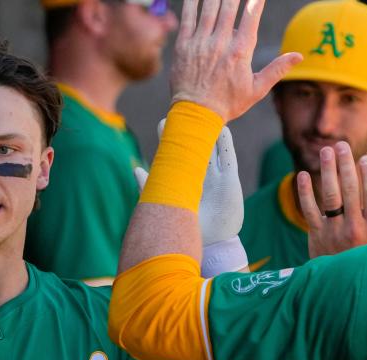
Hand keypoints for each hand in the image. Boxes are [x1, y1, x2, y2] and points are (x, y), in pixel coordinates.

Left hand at [143, 122, 243, 245]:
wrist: (210, 244)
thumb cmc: (186, 228)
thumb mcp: (164, 203)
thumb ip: (150, 186)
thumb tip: (135, 168)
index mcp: (185, 180)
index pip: (178, 154)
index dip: (172, 139)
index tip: (163, 122)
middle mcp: (201, 176)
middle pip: (195, 146)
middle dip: (189, 130)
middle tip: (181, 109)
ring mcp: (216, 177)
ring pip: (212, 148)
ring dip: (209, 132)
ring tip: (203, 113)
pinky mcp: (231, 181)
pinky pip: (229, 158)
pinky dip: (226, 143)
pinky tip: (222, 128)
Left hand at [172, 0, 300, 121]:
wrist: (196, 115)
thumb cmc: (227, 104)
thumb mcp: (256, 89)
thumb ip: (277, 70)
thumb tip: (299, 56)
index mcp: (240, 51)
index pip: (251, 15)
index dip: (256, 0)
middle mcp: (220, 44)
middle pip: (229, 6)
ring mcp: (200, 43)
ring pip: (209, 8)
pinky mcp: (183, 46)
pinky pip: (187, 18)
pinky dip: (192, 2)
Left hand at [298, 143, 366, 258]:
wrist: (344, 288)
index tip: (365, 158)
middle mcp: (353, 227)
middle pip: (349, 190)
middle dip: (345, 165)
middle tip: (342, 145)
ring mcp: (333, 231)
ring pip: (329, 196)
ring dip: (327, 172)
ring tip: (325, 151)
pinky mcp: (315, 236)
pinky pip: (309, 211)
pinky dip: (304, 193)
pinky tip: (301, 175)